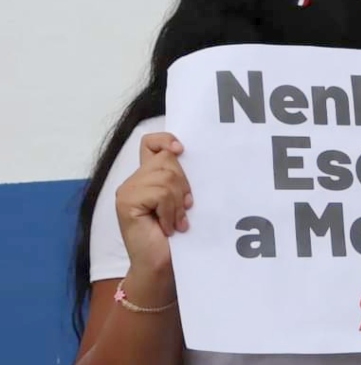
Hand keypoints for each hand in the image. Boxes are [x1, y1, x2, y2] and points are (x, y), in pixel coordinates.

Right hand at [115, 132, 192, 275]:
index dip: (166, 140)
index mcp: (147, 178)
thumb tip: (187, 155)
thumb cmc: (174, 238)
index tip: (181, 150)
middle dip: (183, 185)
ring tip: (175, 222)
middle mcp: (134, 181)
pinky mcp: (126, 202)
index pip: (151, 143)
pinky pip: (160, 194)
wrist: (160, 267)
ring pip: (165, 177)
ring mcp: (127, 191)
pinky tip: (167, 228)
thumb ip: (179, 180)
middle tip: (183, 209)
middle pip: (166, 160)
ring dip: (177, 203)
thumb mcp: (181, 202)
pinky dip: (170, 212)